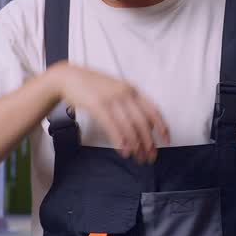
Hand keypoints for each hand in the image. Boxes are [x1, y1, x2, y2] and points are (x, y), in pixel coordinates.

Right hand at [51, 63, 169, 161]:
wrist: (68, 77)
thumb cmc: (92, 86)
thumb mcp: (116, 90)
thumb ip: (129, 104)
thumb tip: (144, 124)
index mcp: (132, 89)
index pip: (152, 109)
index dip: (162, 126)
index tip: (166, 141)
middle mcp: (125, 93)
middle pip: (142, 122)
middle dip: (149, 142)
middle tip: (151, 157)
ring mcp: (111, 99)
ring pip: (129, 126)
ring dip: (136, 145)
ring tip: (138, 158)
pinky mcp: (97, 105)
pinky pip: (112, 126)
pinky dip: (120, 140)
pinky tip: (123, 151)